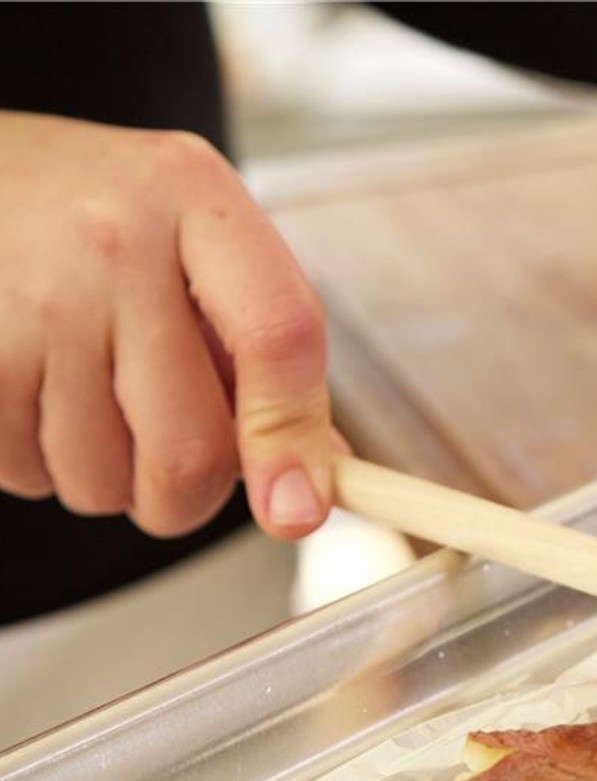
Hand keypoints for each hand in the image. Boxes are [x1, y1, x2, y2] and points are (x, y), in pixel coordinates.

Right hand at [0, 111, 332, 538]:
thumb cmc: (105, 222)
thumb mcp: (200, 245)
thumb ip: (268, 354)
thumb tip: (320, 481)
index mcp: (200, 202)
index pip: (278, 336)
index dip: (292, 441)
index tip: (298, 514)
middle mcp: (114, 241)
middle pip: (190, 449)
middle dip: (192, 496)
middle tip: (176, 463)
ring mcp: (28, 295)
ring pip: (103, 482)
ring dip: (111, 482)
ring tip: (93, 402)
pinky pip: (28, 475)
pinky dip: (42, 468)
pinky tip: (39, 397)